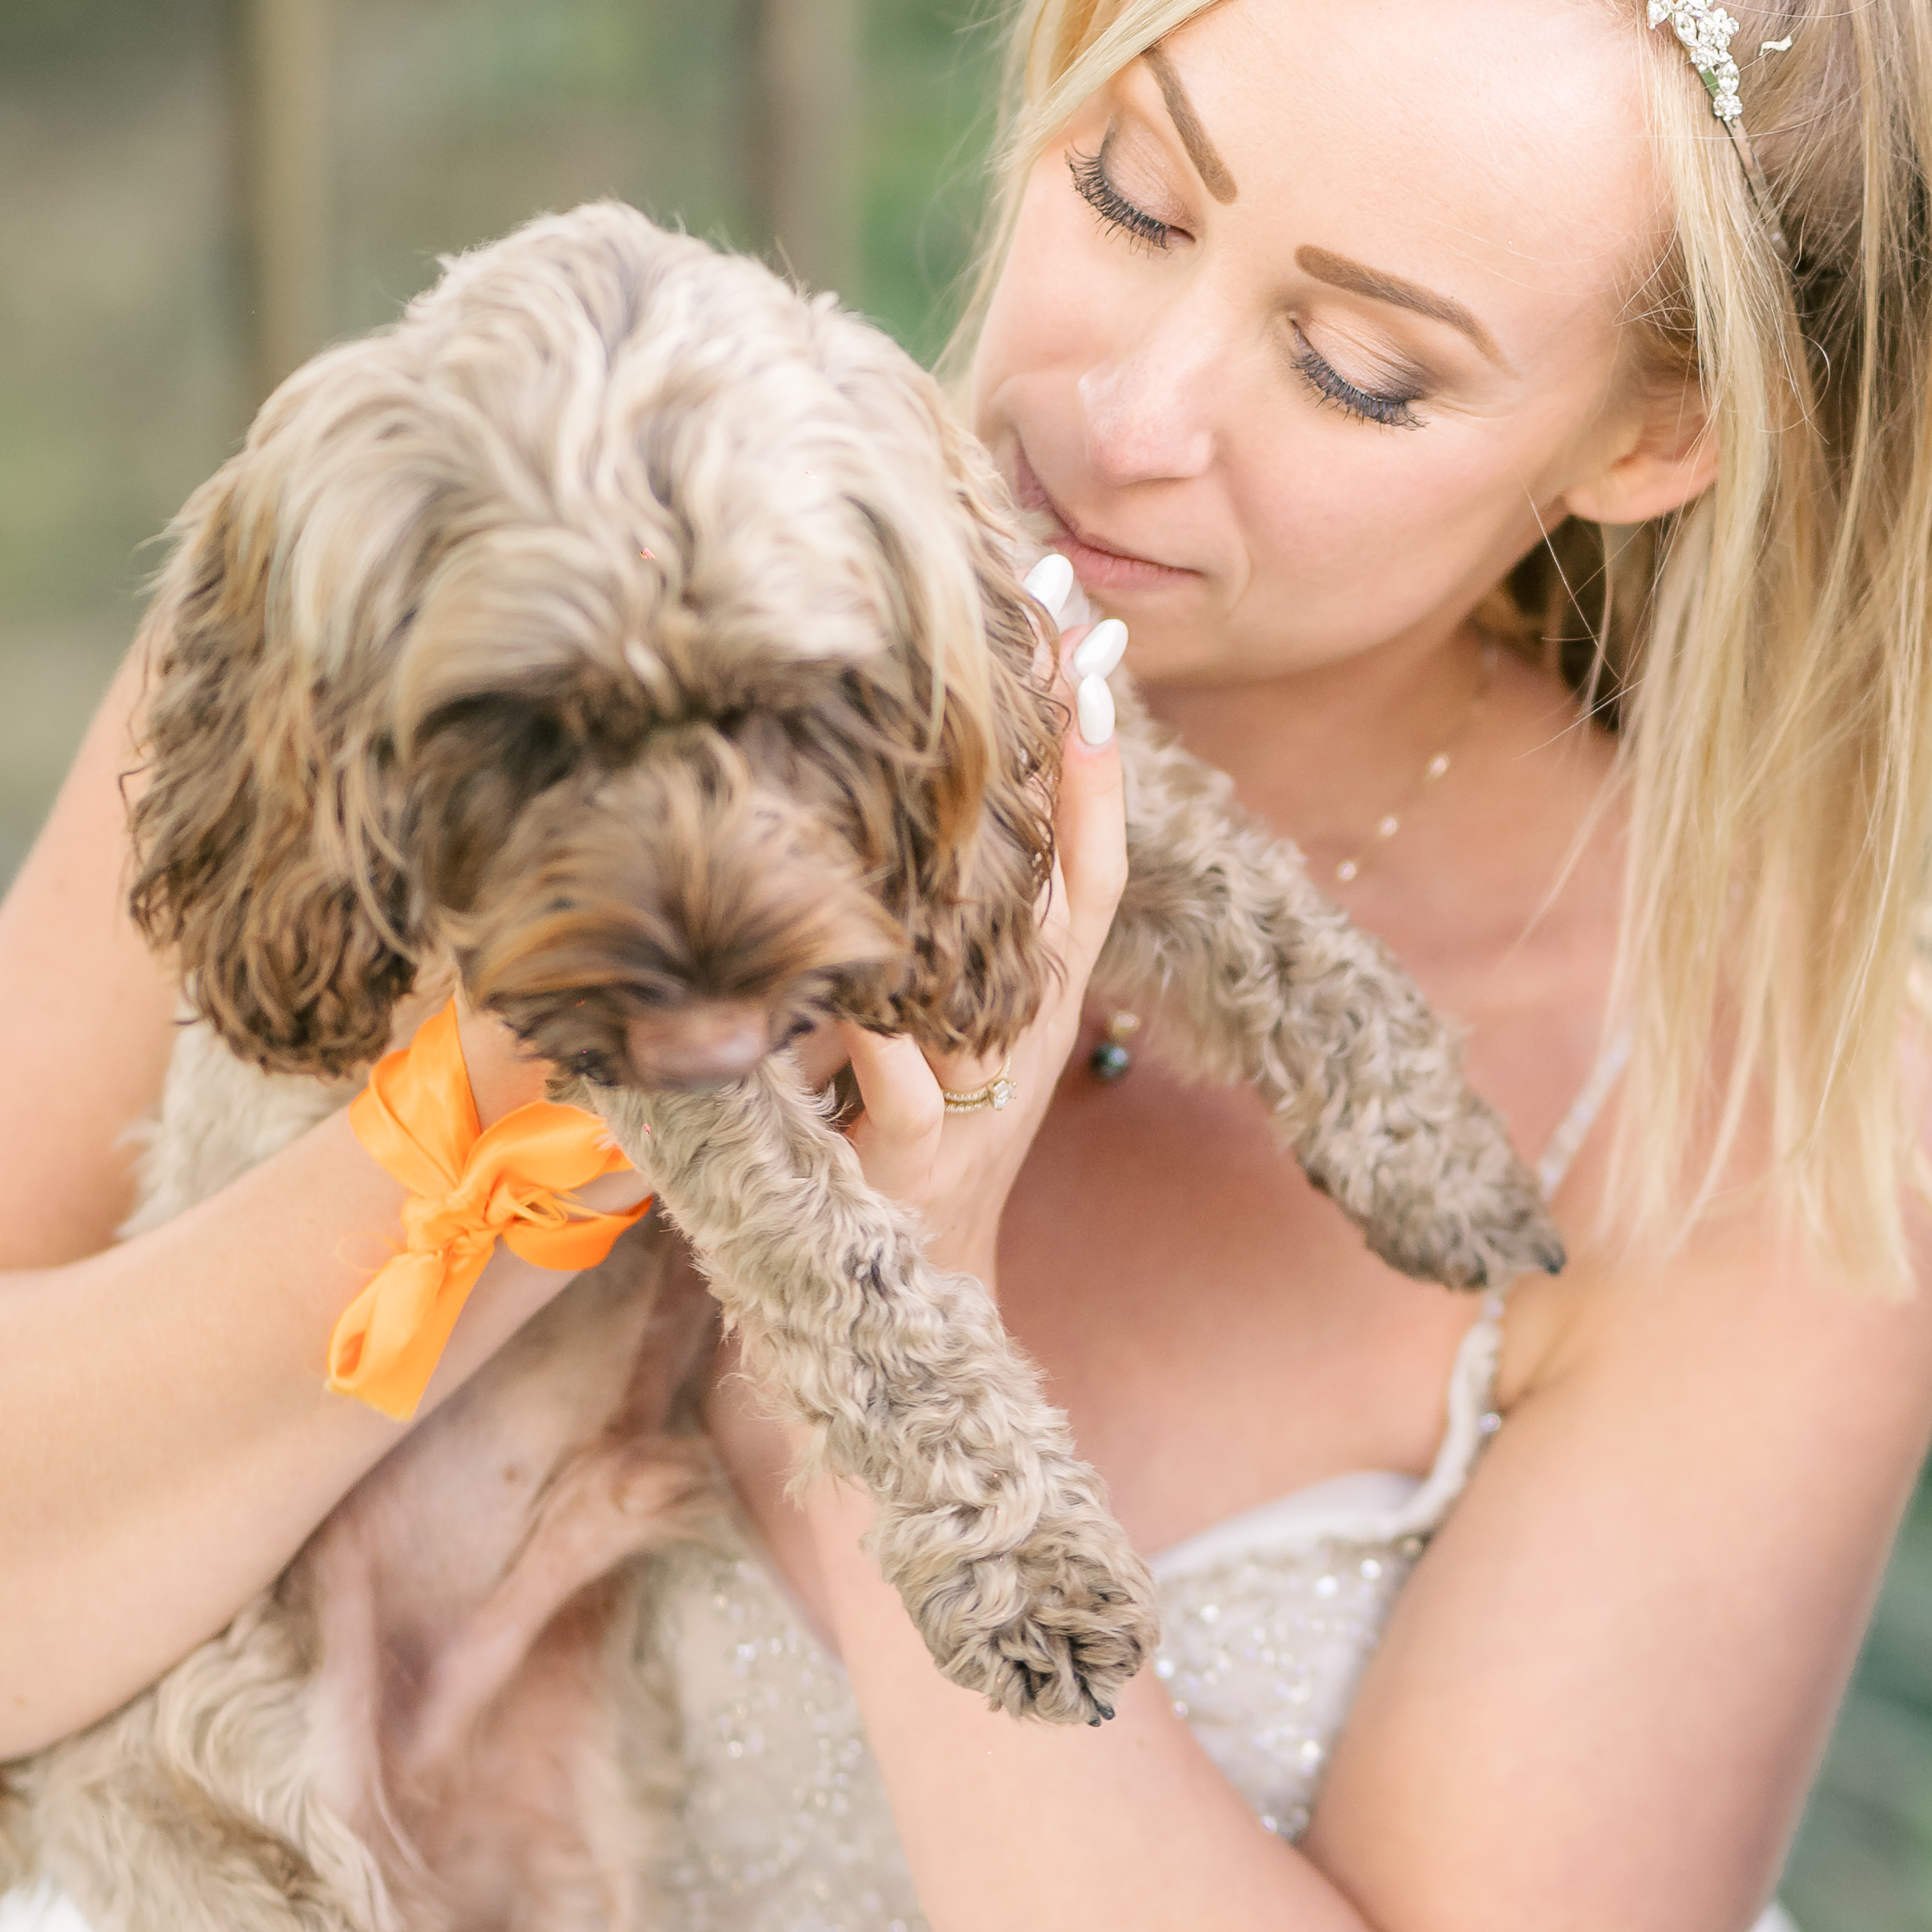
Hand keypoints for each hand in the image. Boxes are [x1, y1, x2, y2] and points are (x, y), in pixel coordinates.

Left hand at [802, 596, 1129, 1306]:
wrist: (912, 1289)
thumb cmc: (914, 1137)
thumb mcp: (947, 1020)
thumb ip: (947, 927)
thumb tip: (911, 803)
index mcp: (1040, 993)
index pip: (1093, 859)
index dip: (1099, 757)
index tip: (1091, 645)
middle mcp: (1028, 1030)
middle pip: (1069, 881)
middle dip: (1072, 757)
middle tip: (1068, 642)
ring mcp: (978, 1092)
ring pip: (988, 963)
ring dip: (975, 868)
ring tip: (946, 761)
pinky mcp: (913, 1152)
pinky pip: (889, 1069)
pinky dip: (864, 1015)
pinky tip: (832, 947)